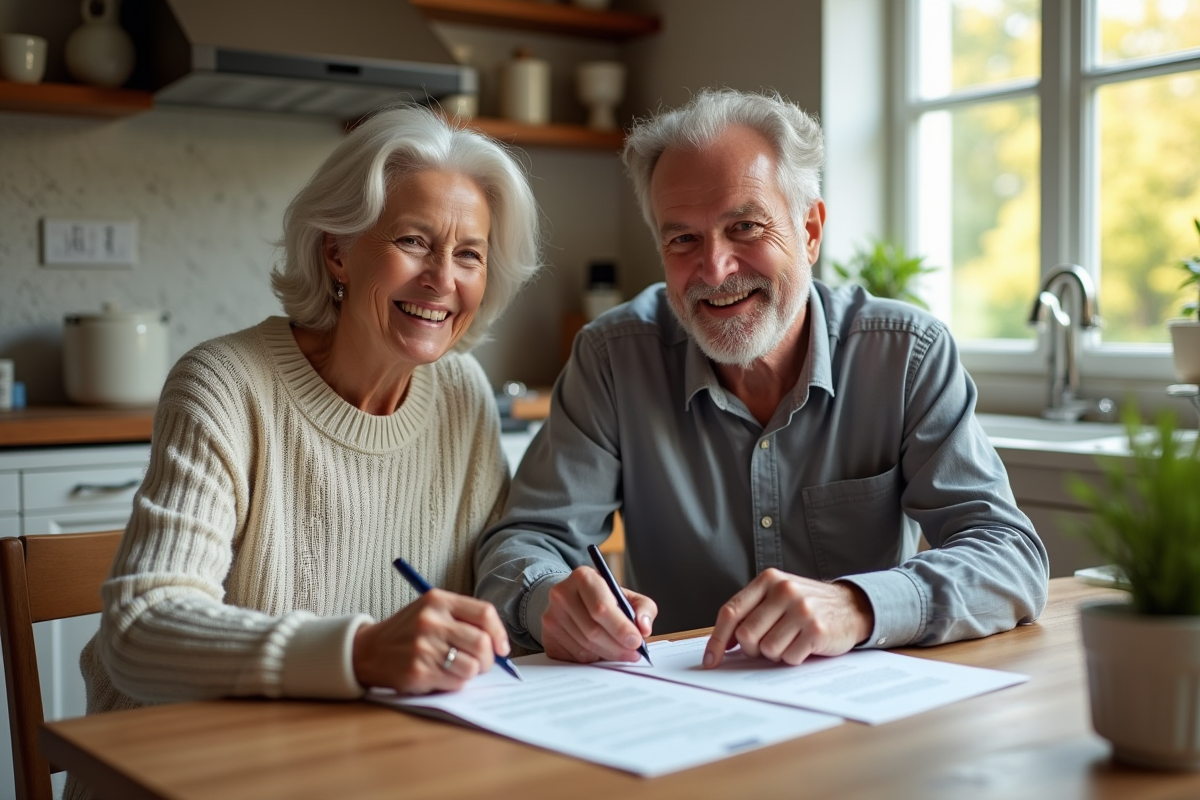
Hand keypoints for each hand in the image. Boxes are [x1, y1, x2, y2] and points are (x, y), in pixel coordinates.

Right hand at [352, 589, 510, 693]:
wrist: (368, 650)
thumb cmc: (408, 632)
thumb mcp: (431, 611)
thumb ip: (463, 620)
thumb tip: (499, 645)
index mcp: (438, 600)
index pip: (484, 613)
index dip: (499, 633)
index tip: (501, 647)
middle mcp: (431, 620)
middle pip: (482, 643)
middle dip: (489, 659)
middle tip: (481, 664)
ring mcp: (424, 646)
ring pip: (473, 666)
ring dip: (471, 673)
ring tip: (457, 669)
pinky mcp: (418, 670)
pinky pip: (456, 682)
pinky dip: (455, 683)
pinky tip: (440, 676)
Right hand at [540, 566, 656, 662]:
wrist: (572, 599)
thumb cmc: (604, 598)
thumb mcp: (627, 596)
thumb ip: (643, 608)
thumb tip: (644, 627)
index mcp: (583, 577)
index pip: (601, 607)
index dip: (620, 628)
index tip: (636, 641)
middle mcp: (562, 594)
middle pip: (593, 631)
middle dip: (617, 646)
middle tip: (633, 654)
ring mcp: (551, 616)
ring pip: (584, 647)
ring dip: (607, 655)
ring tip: (620, 652)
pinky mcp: (547, 636)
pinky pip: (574, 656)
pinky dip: (592, 659)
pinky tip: (600, 651)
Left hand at [703, 569, 873, 668]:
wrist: (852, 606)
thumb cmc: (807, 605)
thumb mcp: (778, 597)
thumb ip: (751, 612)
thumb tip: (722, 644)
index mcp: (768, 580)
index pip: (731, 611)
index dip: (717, 639)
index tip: (711, 660)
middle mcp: (784, 591)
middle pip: (746, 635)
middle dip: (753, 649)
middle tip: (768, 645)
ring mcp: (801, 609)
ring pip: (767, 649)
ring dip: (775, 654)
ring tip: (790, 641)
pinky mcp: (816, 629)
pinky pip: (789, 657)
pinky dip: (794, 658)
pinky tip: (804, 645)